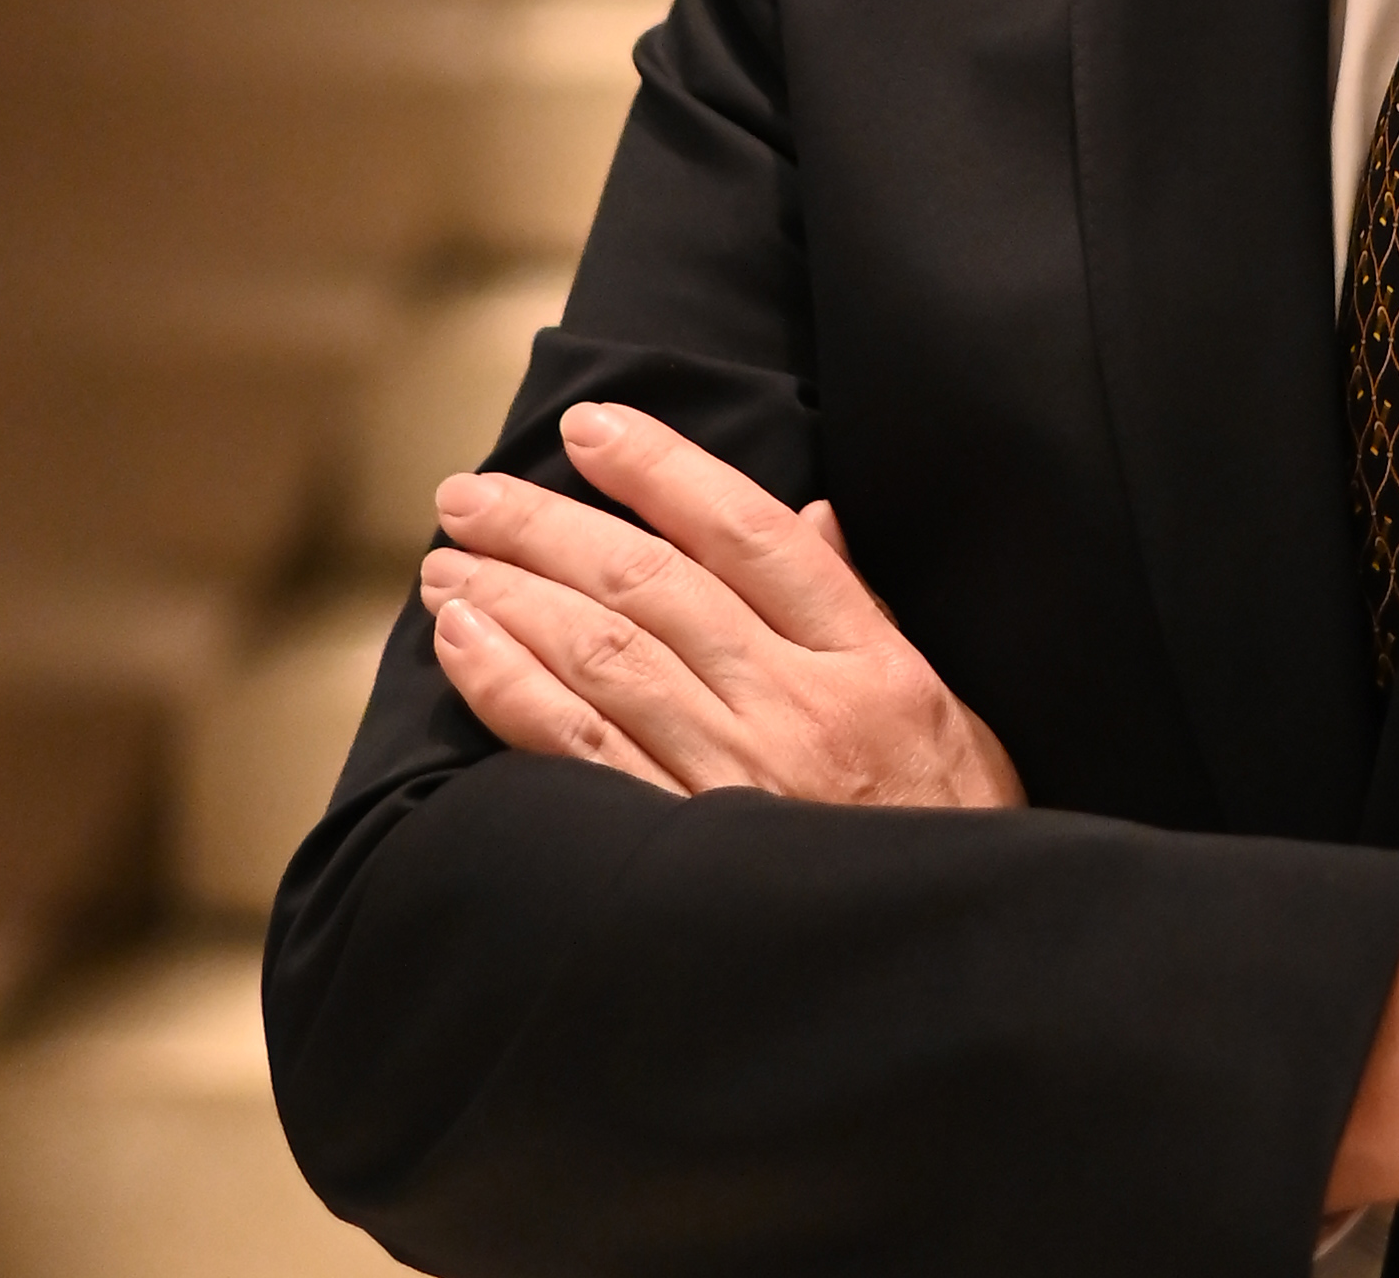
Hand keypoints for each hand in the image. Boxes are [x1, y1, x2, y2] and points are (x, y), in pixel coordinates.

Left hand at [419, 401, 1022, 812]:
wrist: (948, 970)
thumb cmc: (950, 837)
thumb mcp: (949, 711)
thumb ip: (867, 610)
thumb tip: (812, 515)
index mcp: (868, 662)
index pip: (749, 532)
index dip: (662, 469)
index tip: (591, 427)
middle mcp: (797, 707)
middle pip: (654, 584)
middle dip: (550, 526)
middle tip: (471, 495)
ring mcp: (735, 781)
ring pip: (604, 657)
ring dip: (512, 597)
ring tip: (448, 565)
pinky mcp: (681, 855)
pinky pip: (577, 758)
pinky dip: (511, 690)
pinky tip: (464, 649)